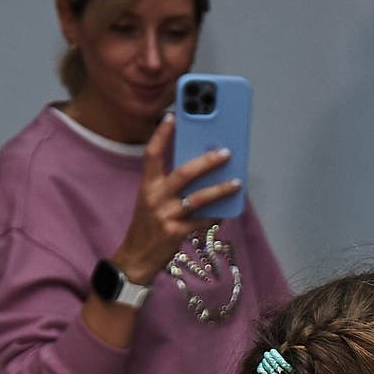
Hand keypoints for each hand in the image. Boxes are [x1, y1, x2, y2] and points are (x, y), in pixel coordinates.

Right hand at [109, 115, 239, 284]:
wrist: (136, 257)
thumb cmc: (149, 225)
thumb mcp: (152, 201)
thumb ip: (171, 186)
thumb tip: (201, 170)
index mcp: (147, 185)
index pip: (151, 154)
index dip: (161, 135)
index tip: (172, 116)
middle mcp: (154, 197)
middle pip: (183, 173)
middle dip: (206, 162)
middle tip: (225, 153)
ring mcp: (165, 216)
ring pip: (198, 198)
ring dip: (220, 189)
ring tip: (236, 183)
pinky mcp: (176, 233)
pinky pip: (202, 221)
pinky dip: (216, 216)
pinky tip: (226, 212)